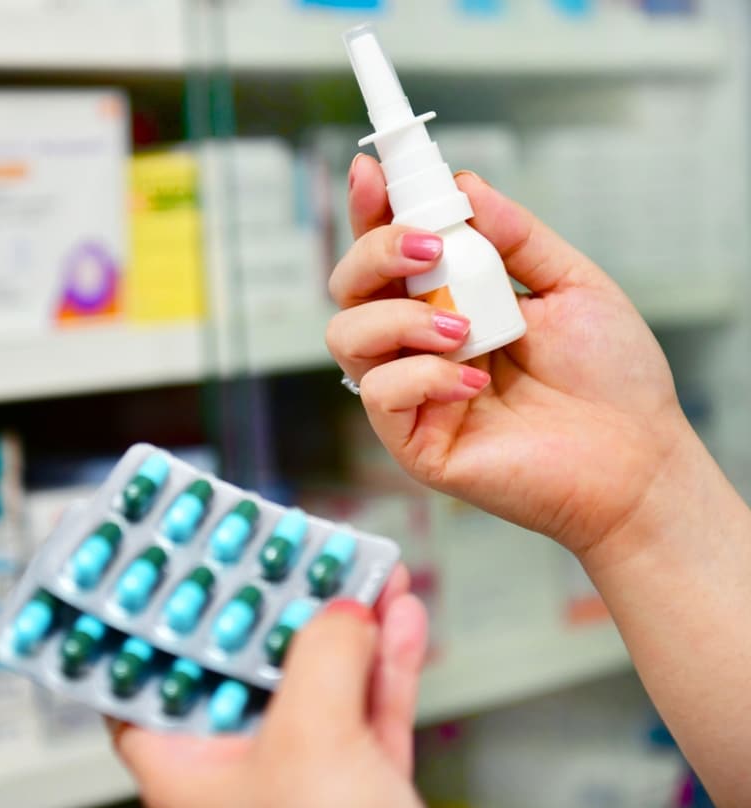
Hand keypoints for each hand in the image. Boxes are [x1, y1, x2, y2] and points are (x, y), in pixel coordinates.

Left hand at [111, 567, 427, 807]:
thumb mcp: (312, 743)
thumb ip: (322, 658)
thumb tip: (340, 610)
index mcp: (182, 765)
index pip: (135, 674)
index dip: (137, 614)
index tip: (150, 559)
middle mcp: (233, 769)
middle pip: (237, 662)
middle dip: (269, 601)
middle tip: (280, 545)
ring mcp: (300, 778)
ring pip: (314, 679)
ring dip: (343, 619)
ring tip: (359, 564)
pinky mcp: (359, 789)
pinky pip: (368, 711)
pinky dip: (386, 663)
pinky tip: (400, 615)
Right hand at [326, 155, 692, 561]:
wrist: (639, 459)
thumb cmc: (612, 380)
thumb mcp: (572, 284)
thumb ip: (515, 236)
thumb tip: (464, 186)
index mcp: (450, 303)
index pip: (389, 252)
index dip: (371, 209)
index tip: (375, 171)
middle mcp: (419, 345)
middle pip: (348, 286)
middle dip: (375, 251)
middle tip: (431, 249)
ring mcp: (412, 394)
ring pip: (345, 337)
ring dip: (397, 318)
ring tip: (464, 329)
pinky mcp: (413, 442)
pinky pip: (379, 394)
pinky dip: (421, 377)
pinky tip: (473, 384)